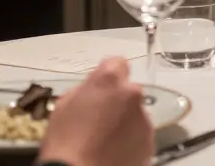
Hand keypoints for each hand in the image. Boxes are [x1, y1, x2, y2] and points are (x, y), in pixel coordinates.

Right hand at [38, 57, 152, 165]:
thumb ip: (85, 89)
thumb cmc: (65, 142)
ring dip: (126, 121)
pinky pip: (140, 134)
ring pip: (136, 114)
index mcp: (109, 80)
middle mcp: (132, 94)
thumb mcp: (63, 105)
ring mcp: (144, 118)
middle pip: (128, 91)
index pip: (117, 63)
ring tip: (107, 140)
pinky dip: (131, 140)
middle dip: (118, 101)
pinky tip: (115, 151)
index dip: (108, 76)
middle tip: (101, 119)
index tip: (102, 89)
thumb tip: (94, 89)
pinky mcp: (150, 141)